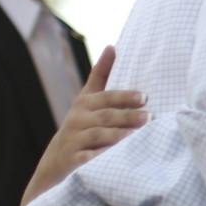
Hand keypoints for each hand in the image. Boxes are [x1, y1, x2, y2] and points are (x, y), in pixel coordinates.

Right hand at [21, 46, 145, 205]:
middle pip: (105, 117)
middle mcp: (77, 120)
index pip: (106, 97)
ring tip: (136, 135)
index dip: (124, 97)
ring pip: (98, 136)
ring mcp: (74, 140)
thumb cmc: (80, 124)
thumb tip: (112, 46)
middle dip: (127, 116)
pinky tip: (111, 157)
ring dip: (117, 135)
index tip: (145, 97)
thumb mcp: (88, 99)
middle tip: (149, 117)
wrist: (56, 160)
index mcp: (84, 104)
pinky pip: (86, 159)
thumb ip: (100, 74)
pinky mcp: (72, 160)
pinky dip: (97, 157)